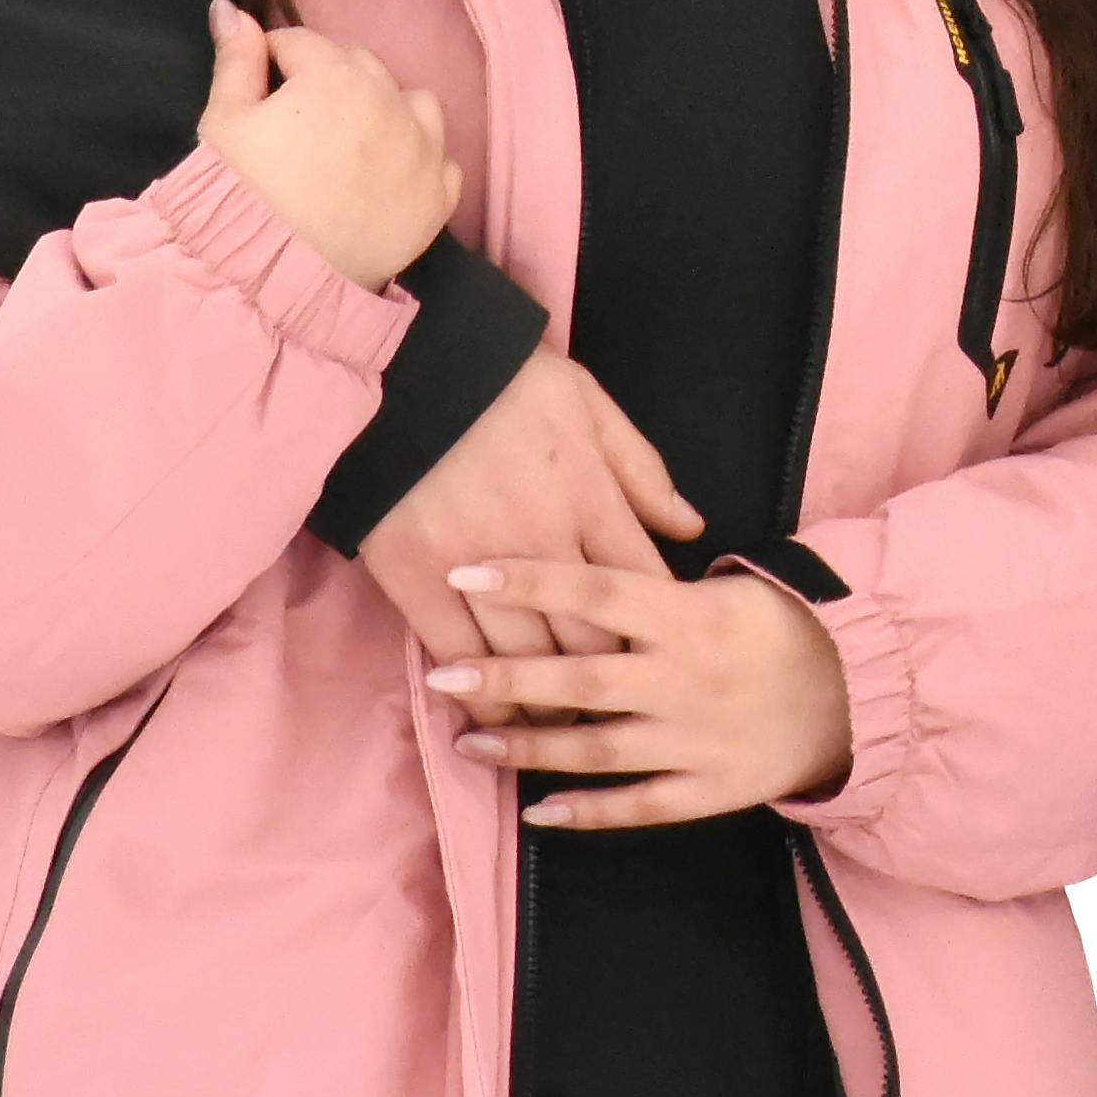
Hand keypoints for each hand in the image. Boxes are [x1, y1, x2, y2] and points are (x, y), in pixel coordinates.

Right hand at [195, 0, 457, 288]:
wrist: (278, 277)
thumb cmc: (243, 196)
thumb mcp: (223, 123)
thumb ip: (235, 59)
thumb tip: (230, 7)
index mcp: (334, 76)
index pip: (301, 43)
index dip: (276, 61)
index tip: (262, 91)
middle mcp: (389, 101)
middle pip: (359, 66)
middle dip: (328, 80)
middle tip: (297, 123)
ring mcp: (423, 148)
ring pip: (413, 103)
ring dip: (386, 109)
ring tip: (351, 142)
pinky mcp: (439, 195)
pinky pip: (441, 158)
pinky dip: (420, 159)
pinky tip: (389, 175)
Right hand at [354, 349, 702, 712]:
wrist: (406, 367)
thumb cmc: (505, 380)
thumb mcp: (590, 404)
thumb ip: (642, 470)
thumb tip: (691, 527)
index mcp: (591, 500)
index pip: (643, 586)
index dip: (657, 629)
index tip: (664, 655)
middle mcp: (544, 543)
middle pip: (593, 637)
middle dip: (613, 680)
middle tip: (620, 708)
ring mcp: (479, 567)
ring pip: (529, 658)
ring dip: (550, 702)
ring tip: (564, 729)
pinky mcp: (418, 579)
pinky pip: (457, 653)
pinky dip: (477, 692)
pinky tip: (491, 716)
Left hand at [425, 558, 853, 828]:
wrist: (859, 692)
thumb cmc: (783, 625)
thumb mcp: (731, 585)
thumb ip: (658, 583)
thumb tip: (586, 562)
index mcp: (689, 617)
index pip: (594, 589)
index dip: (528, 579)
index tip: (465, 570)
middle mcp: (682, 679)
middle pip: (579, 675)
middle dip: (505, 675)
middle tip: (441, 673)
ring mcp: (692, 741)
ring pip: (594, 748)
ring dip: (525, 747)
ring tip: (466, 740)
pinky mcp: (707, 791)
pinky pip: (636, 806)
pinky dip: (585, 812)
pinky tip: (536, 811)